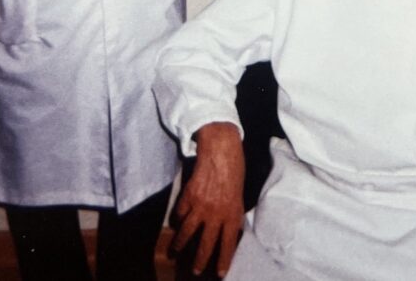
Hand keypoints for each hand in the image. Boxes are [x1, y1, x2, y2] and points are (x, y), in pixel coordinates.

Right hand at [172, 122, 244, 277]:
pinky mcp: (188, 196)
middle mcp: (216, 214)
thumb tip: (230, 229)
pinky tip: (176, 223)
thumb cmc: (235, 168)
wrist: (221, 148)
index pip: (228, 244)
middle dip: (199, 260)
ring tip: (176, 252)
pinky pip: (180, 213)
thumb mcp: (239, 194)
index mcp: (232, 214)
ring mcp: (200, 206)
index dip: (223, 260)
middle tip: (195, 270)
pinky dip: (177, 219)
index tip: (219, 273)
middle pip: (205, 243)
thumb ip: (233, 212)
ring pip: (187, 232)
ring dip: (181, 244)